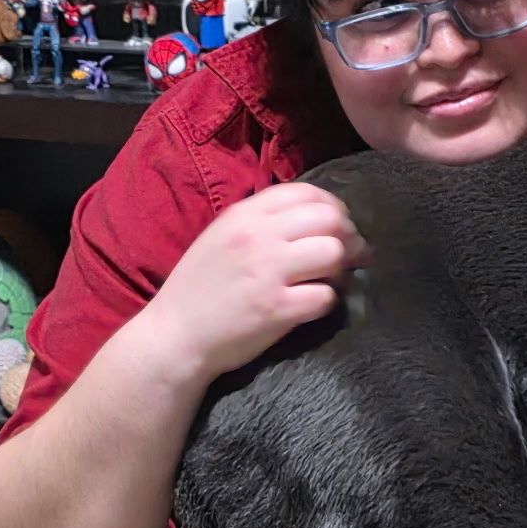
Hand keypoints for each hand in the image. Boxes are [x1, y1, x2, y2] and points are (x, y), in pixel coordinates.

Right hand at [138, 182, 367, 388]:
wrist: (175, 335)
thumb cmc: (198, 289)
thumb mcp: (221, 238)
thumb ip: (259, 222)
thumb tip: (307, 218)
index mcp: (244, 215)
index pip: (306, 192)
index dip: (332, 207)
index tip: (338, 226)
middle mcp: (259, 237)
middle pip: (329, 219)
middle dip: (348, 236)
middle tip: (351, 256)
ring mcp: (269, 272)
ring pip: (333, 252)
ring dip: (341, 268)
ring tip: (331, 280)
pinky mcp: (278, 308)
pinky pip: (325, 296)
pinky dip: (328, 301)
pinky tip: (314, 305)